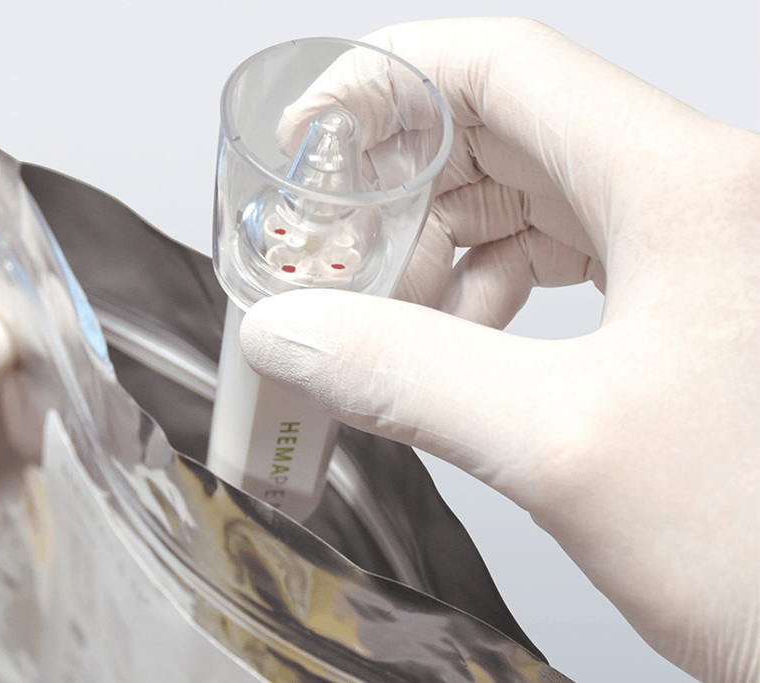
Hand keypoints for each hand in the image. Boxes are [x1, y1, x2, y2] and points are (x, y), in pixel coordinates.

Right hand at [240, 19, 757, 682]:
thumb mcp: (563, 449)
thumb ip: (408, 377)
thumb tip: (290, 332)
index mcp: (682, 188)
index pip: (506, 67)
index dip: (389, 81)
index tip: (313, 134)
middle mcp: (696, 194)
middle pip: (508, 131)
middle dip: (402, 188)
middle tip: (332, 250)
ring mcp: (694, 242)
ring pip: (529, 197)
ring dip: (441, 249)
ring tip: (389, 321)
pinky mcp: (685, 294)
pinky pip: (561, 254)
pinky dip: (488, 289)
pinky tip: (457, 349)